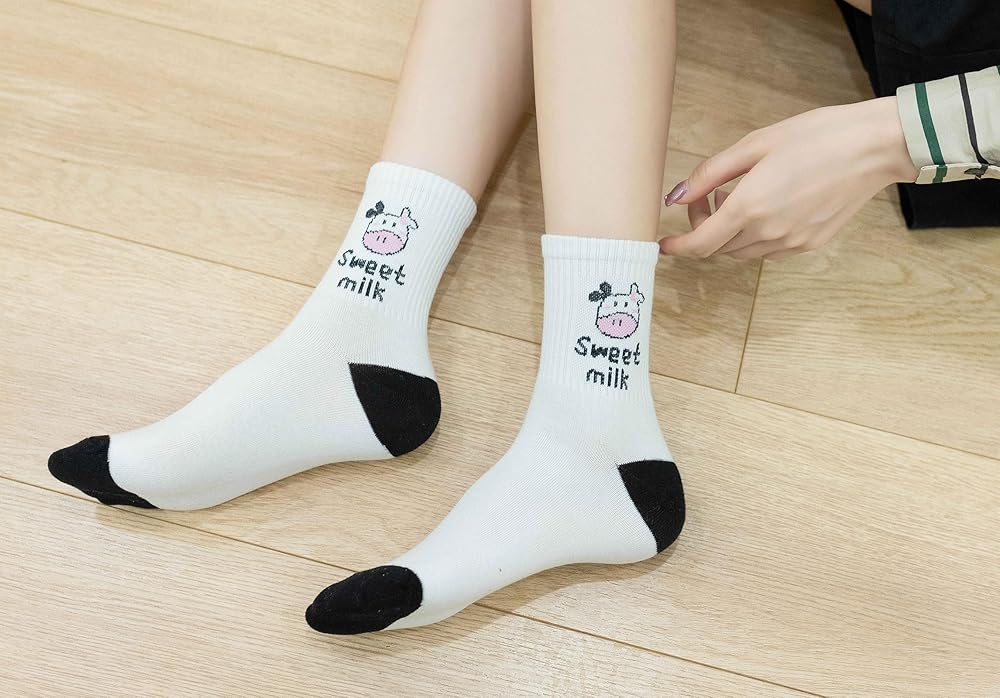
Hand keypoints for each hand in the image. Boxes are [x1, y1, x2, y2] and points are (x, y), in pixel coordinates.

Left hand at [659, 97, 918, 259]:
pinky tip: (767, 207)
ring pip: (742, 251)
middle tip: (710, 195)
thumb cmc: (816, 136)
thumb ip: (710, 174)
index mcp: (750, 207)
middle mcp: (768, 232)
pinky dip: (755, 236)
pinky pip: (768, 250)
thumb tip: (676, 198)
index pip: (699, 245)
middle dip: (704, 228)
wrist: (875, 147)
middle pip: (718, 248)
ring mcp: (791, 242)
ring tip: (739, 196)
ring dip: (729, 233)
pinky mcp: (810, 244)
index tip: (664, 244)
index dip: (677, 248)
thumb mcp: (755, 144)